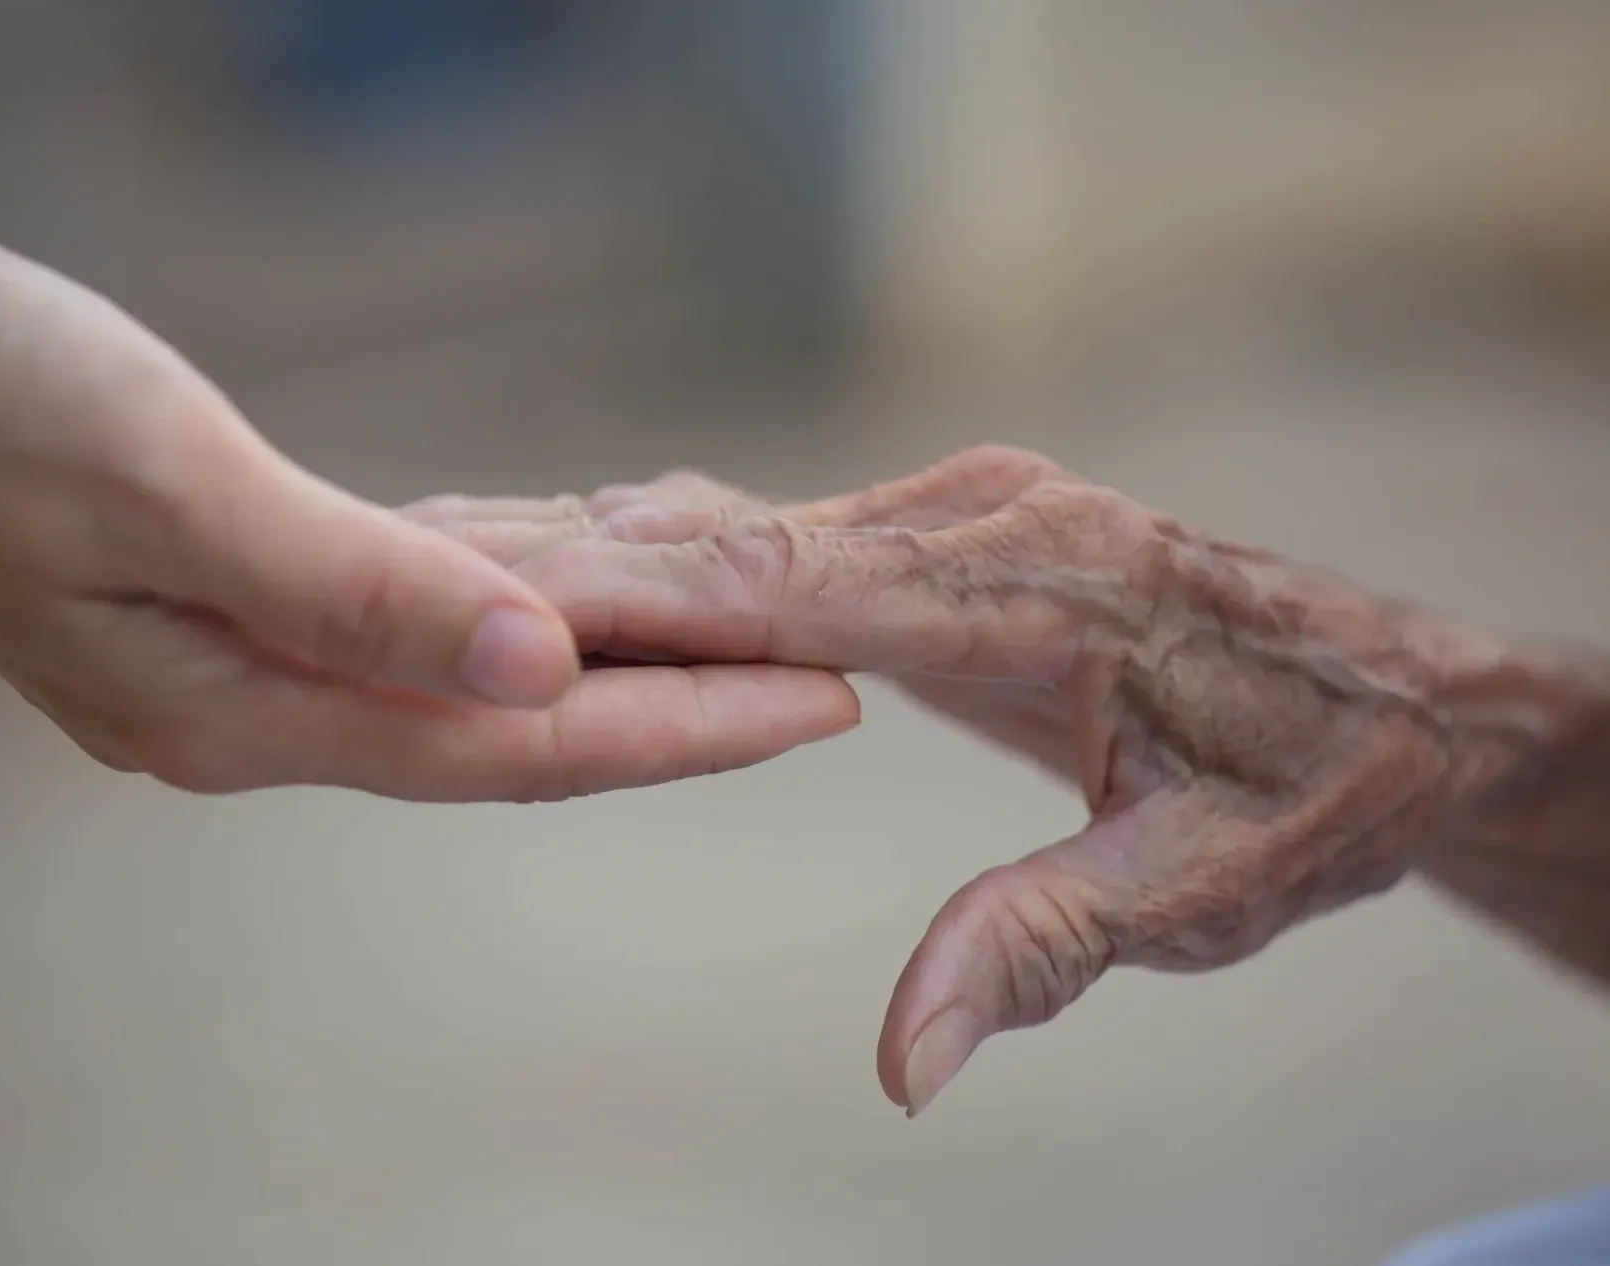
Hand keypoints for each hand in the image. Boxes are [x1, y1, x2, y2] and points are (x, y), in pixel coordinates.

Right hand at [0, 159, 857, 798]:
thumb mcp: (159, 482)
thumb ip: (351, 590)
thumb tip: (541, 666)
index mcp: (238, 709)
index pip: (512, 745)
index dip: (676, 728)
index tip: (817, 706)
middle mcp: (248, 707)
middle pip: (506, 726)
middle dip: (670, 706)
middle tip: (819, 678)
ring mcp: (228, 654)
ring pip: (461, 672)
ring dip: (599, 657)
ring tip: (729, 640)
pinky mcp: (214, 588)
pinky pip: (400, 612)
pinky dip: (499, 600)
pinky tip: (560, 584)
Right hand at [407, 447, 1527, 1109]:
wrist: (1409, 698)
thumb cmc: (1318, 788)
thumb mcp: (1206, 886)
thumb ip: (1045, 946)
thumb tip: (900, 1063)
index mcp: (1023, 589)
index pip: (780, 585)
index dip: (620, 598)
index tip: (474, 602)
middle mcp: (974, 517)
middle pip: (722, 535)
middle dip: (557, 561)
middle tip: (387, 571)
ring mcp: (958, 512)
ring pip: (734, 524)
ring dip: (593, 555)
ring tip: (431, 578)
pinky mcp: (949, 534)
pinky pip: (776, 542)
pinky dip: (666, 568)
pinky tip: (574, 590)